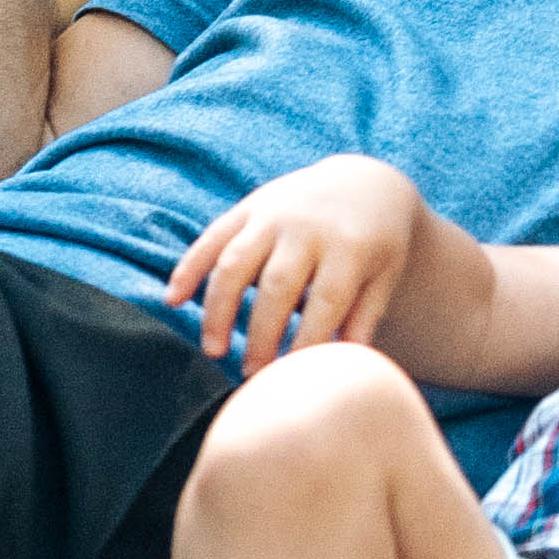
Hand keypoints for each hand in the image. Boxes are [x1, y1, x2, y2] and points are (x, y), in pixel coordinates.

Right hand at [165, 157, 424, 372]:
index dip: (307, 341)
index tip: (293, 377)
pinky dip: (189, 268)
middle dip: (261, 335)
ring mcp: (273, 214)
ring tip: (214, 350)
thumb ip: (365, 317)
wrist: (364, 181)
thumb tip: (349, 364)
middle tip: (252, 376)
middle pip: (277, 286)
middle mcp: (307, 227)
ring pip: (235, 263)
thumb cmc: (376, 243)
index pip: (325, 301)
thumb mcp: (384, 275)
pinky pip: (212, 238)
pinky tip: (174, 300)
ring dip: (219, 309)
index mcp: (349, 247)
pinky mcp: (248, 207)